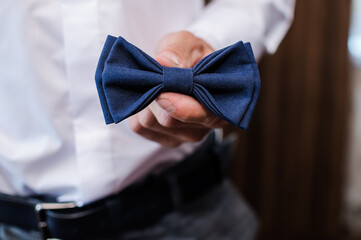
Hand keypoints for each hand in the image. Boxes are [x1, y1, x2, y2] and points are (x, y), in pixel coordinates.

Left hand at [128, 31, 226, 146]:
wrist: (186, 65)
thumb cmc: (191, 54)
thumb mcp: (188, 43)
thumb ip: (179, 51)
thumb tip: (163, 61)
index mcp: (220, 105)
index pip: (203, 116)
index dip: (181, 108)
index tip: (163, 94)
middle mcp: (205, 127)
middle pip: (170, 121)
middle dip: (155, 96)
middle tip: (152, 74)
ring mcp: (184, 135)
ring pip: (151, 123)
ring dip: (145, 100)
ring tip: (152, 82)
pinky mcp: (164, 138)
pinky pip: (140, 127)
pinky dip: (136, 109)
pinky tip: (147, 96)